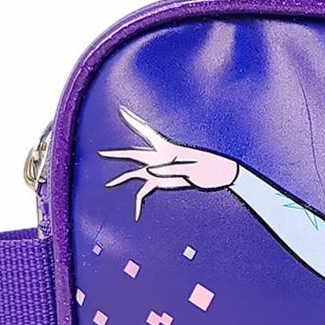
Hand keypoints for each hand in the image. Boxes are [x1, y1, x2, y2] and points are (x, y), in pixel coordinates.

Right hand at [98, 106, 238, 219]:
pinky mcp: (166, 183)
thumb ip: (170, 170)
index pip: (147, 132)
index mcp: (168, 149)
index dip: (134, 121)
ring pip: (136, 174)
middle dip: (117, 155)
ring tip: (108, 185)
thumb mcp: (192, 169)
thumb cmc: (210, 168)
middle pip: (134, 155)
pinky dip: (141, 202)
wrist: (223, 175)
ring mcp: (162, 171)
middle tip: (100, 153)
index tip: (122, 109)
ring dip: (122, 179)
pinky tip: (136, 214)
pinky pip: (148, 191)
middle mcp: (160, 158)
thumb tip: (147, 172)